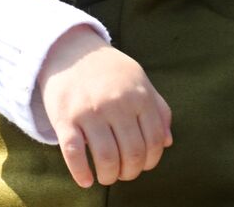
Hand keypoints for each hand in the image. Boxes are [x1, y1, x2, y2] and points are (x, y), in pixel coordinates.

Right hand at [36, 25, 172, 187]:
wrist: (72, 52)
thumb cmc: (111, 71)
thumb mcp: (140, 81)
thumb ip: (158, 109)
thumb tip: (168, 142)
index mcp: (140, 96)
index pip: (155, 140)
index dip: (151, 160)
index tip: (143, 164)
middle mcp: (117, 104)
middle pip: (132, 153)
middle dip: (131, 172)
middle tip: (124, 173)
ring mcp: (90, 111)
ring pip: (106, 157)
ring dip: (110, 176)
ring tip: (108, 177)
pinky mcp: (66, 118)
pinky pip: (74, 153)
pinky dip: (81, 173)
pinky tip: (87, 180)